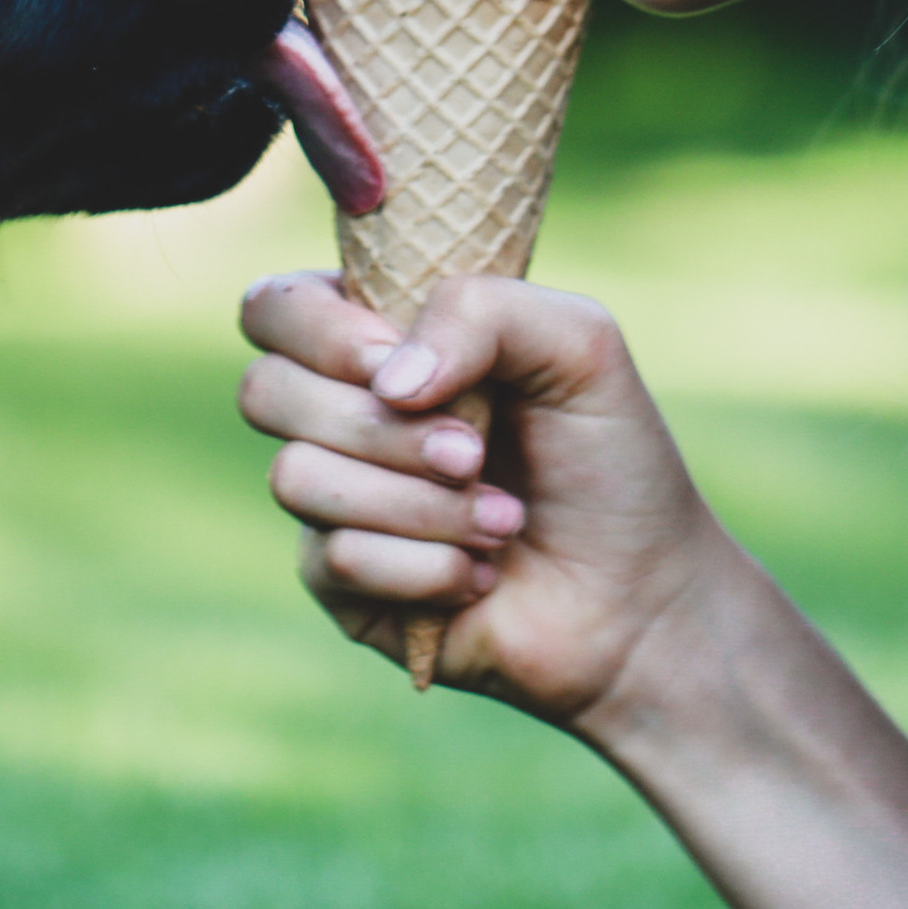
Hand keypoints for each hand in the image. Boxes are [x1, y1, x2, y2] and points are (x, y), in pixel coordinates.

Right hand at [238, 269, 736, 735]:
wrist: (644, 600)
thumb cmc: (610, 459)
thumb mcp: (576, 342)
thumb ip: (481, 308)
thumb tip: (388, 384)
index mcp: (378, 338)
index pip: (275, 309)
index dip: (321, 332)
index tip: (399, 363)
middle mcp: (340, 413)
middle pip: (264, 391)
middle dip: (380, 428)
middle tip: (475, 452)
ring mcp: (333, 502)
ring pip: (296, 478)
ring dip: (419, 504)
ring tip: (502, 522)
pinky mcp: (341, 587)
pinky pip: (334, 560)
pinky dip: (424, 566)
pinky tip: (478, 574)